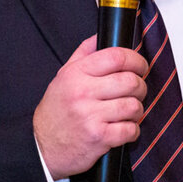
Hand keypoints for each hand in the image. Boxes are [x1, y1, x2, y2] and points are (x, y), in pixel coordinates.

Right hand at [32, 35, 148, 178]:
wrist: (42, 146)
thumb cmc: (56, 110)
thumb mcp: (64, 76)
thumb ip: (84, 53)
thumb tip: (102, 35)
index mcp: (76, 74)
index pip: (116, 57)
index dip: (136, 60)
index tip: (140, 66)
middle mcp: (83, 92)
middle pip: (130, 81)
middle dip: (140, 86)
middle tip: (137, 91)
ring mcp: (91, 116)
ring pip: (133, 106)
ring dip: (137, 110)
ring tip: (128, 112)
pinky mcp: (99, 138)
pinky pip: (130, 130)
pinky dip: (132, 130)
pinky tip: (123, 129)